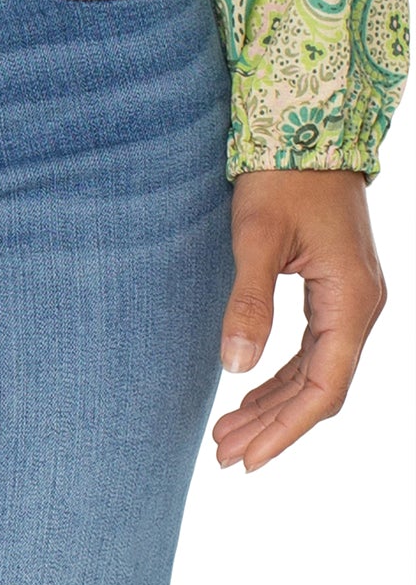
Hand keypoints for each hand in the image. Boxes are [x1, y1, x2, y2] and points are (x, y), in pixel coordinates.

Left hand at [211, 169, 386, 472]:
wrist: (309, 125)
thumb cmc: (282, 176)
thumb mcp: (258, 237)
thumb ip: (250, 303)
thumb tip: (236, 369)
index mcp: (352, 301)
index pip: (323, 388)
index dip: (285, 429)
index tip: (247, 459)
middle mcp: (361, 307)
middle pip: (319, 387)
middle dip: (273, 424)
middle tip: (224, 454)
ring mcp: (352, 298)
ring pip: (316, 370)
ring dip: (274, 402)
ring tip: (229, 432)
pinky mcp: (336, 287)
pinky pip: (314, 348)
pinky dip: (282, 374)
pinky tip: (253, 389)